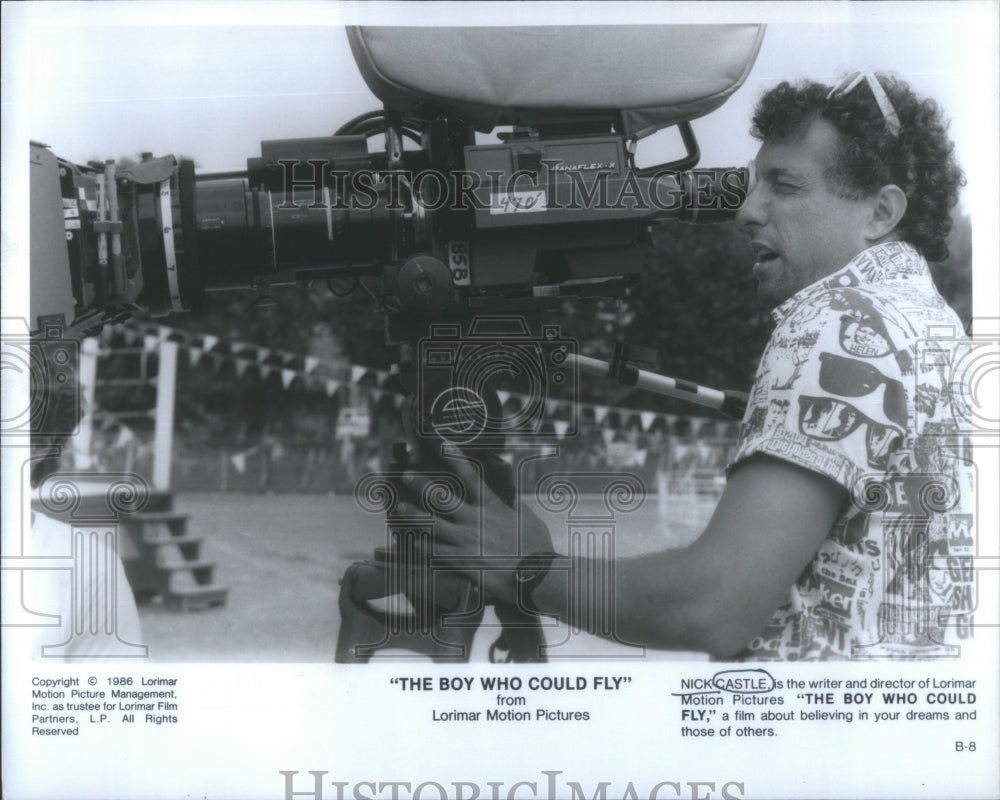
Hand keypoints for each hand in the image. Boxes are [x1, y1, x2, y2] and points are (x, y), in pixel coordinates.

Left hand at [403, 453, 553, 603]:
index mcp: (492, 506)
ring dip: (413, 514)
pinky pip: (435, 551)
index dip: (455, 458)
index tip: (442, 445)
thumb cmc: (537, 548)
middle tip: (407, 476)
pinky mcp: (461, 561)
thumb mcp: (529, 520)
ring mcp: (465, 540)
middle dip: (421, 484)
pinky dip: (422, 546)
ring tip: (400, 508)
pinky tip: (413, 542)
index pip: (470, 476)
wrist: (534, 576)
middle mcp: (474, 519)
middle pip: (442, 497)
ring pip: (431, 523)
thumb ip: (516, 507)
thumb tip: (511, 498)